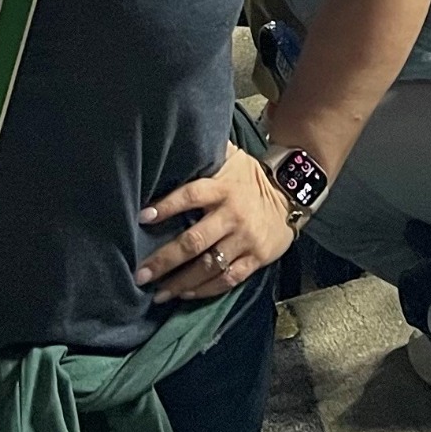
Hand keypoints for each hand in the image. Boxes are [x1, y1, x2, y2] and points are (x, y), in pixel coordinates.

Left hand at [135, 142, 294, 302]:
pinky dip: (205, 290)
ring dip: (181, 282)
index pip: (190, 196)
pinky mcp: (255, 259)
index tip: (142, 218)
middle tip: (141, 274)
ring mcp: (245, 240)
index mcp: (222, 188)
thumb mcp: (231, 158)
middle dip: (165, 259)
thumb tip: (176, 137)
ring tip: (158, 292)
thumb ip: (206, 152)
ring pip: (209, 266)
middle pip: (195, 241)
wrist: (289, 197)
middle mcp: (232, 215)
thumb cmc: (248, 178)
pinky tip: (185, 294)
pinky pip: (228, 279)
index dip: (166, 206)